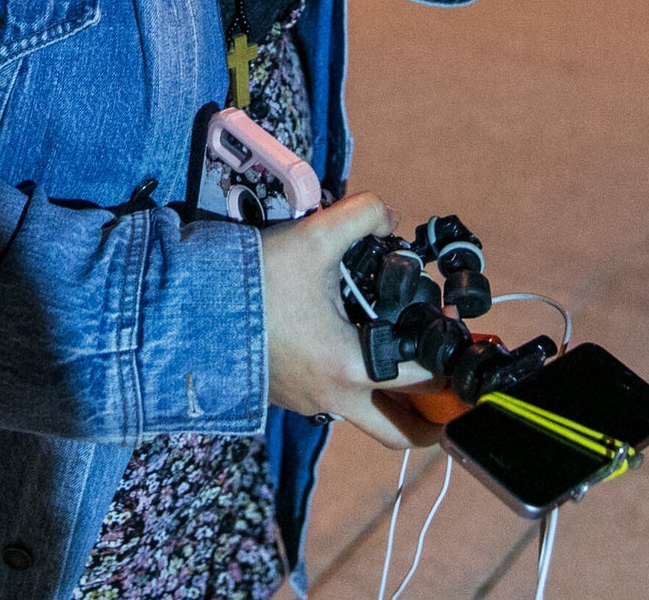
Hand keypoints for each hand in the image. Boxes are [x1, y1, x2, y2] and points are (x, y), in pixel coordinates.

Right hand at [259, 192, 440, 449]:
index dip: (450, 361)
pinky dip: (356, 383)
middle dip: (430, 416)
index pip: (424, 380)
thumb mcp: (316, 235)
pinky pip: (336, 400)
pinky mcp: (288, 396)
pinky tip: (351, 340)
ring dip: (391, 397)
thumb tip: (391, 216)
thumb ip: (364, 216)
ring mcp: (309, 403)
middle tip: (446, 384)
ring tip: (402, 351)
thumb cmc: (257, 280)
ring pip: (367, 418)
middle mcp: (335, 398)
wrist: (189, 307)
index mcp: (352, 367)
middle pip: (399, 432)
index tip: (459, 344)